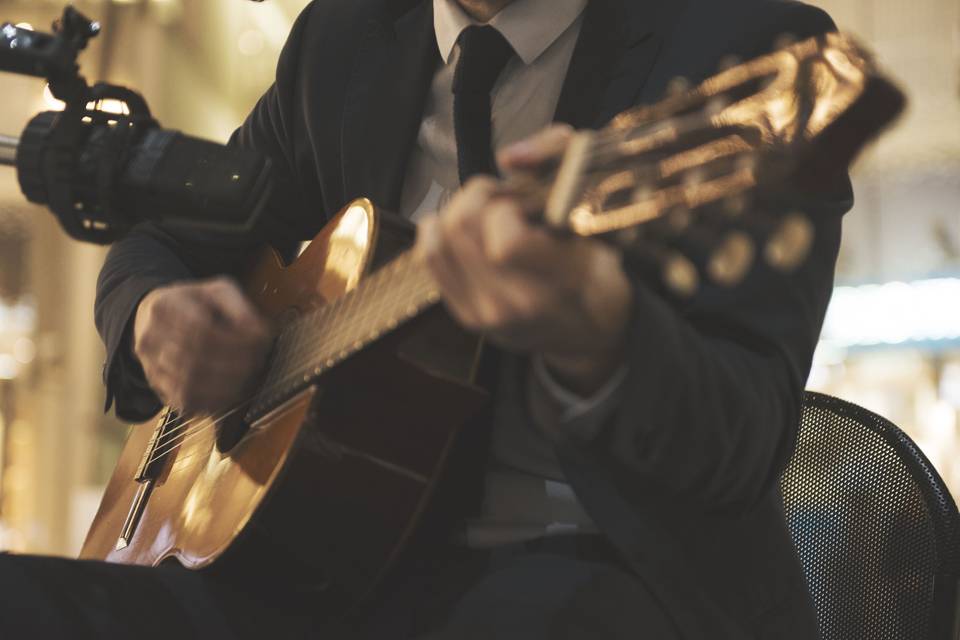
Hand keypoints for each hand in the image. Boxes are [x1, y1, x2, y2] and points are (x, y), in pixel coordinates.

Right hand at [132, 277, 271, 415]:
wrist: (153, 318)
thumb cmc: (194, 303)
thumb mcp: (217, 291)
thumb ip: (240, 308)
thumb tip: (261, 333)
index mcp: (164, 306)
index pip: (199, 328)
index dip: (235, 340)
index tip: (260, 341)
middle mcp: (150, 337)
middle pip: (195, 359)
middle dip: (235, 363)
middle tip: (259, 361)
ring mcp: (150, 364)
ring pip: (188, 384)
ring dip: (227, 384)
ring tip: (249, 375)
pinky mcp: (158, 387)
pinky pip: (185, 401)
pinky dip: (214, 400)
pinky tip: (233, 390)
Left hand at [415, 125, 632, 394]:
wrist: (588, 326)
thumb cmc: (592, 263)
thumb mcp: (594, 211)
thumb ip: (558, 162)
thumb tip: (509, 157)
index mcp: (560, 281)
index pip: (506, 242)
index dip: (508, 206)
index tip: (526, 203)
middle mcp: (517, 304)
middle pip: (462, 228)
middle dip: (480, 196)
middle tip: (503, 199)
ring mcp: (486, 314)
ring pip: (439, 238)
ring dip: (459, 211)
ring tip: (487, 214)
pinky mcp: (464, 315)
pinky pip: (429, 257)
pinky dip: (439, 231)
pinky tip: (464, 229)